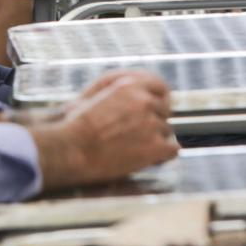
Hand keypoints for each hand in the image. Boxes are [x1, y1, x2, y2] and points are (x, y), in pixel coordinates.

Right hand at [41, 70, 177, 185]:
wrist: (73, 150)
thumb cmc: (77, 127)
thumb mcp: (96, 96)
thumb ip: (118, 92)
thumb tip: (137, 97)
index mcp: (130, 85)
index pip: (161, 87)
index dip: (160, 100)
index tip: (158, 110)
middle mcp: (144, 101)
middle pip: (163, 111)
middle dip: (154, 122)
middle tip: (139, 136)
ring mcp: (152, 124)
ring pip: (166, 132)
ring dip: (155, 140)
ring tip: (134, 150)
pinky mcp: (156, 146)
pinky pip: (172, 150)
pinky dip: (163, 156)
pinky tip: (150, 160)